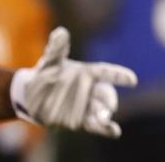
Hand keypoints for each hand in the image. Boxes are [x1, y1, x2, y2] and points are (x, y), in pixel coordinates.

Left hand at [11, 27, 136, 136]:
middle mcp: (91, 89)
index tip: (132, 80)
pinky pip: (95, 125)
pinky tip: (115, 132)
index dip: (119, 76)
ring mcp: (86, 106)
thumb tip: (61, 32)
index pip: (106, 73)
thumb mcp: (50, 60)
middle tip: (110, 107)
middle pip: (105, 94)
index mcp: (88, 72)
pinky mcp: (80, 120)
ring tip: (104, 119)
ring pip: (100, 110)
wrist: (32, 96)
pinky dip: (106, 129)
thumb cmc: (46, 74)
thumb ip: (56, 48)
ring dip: (104, 115)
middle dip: (110, 100)